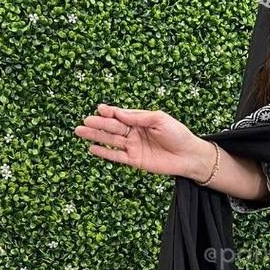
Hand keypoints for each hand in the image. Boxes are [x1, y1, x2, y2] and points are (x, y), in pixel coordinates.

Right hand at [74, 104, 207, 178]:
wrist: (190, 156)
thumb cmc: (178, 134)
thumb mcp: (160, 119)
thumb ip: (139, 117)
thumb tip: (119, 113)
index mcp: (141, 120)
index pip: (121, 115)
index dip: (110, 112)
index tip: (99, 108)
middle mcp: (135, 133)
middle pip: (112, 127)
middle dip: (98, 124)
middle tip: (84, 121)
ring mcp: (134, 147)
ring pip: (111, 141)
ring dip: (96, 136)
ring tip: (80, 132)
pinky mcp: (135, 161)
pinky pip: (116, 157)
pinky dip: (104, 153)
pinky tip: (92, 149)